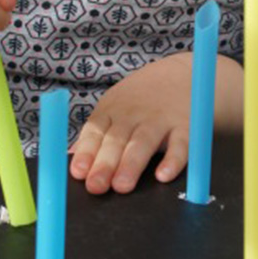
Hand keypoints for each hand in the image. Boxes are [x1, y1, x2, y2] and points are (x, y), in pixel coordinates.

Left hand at [69, 52, 243, 194]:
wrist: (184, 72)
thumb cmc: (142, 98)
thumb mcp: (114, 107)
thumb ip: (95, 134)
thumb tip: (71, 159)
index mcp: (112, 110)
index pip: (95, 131)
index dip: (86, 152)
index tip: (78, 172)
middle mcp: (134, 114)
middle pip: (116, 140)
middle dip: (105, 164)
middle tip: (96, 186)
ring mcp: (160, 120)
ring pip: (143, 143)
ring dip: (131, 164)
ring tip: (122, 186)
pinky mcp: (186, 127)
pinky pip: (180, 145)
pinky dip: (173, 161)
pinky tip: (163, 176)